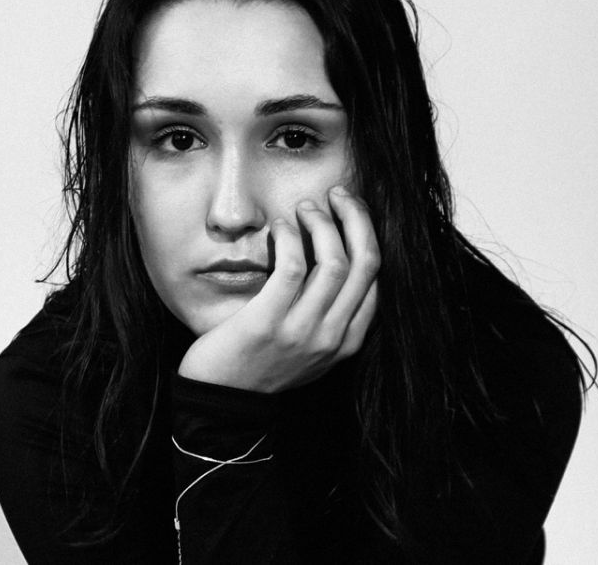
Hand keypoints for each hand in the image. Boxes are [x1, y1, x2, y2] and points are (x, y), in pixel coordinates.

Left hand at [176, 185, 379, 392]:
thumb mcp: (310, 347)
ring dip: (322, 223)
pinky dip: (290, 238)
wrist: (222, 403)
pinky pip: (291, 267)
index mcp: (348, 341)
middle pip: (366, 262)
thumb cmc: (261, 365)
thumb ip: (330, 314)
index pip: (375, 277)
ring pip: (334, 261)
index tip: (351, 211)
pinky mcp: (268, 323)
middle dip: (357, 218)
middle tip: (338, 194)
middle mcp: (332, 337)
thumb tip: (335, 256)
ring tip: (305, 208)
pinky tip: (280, 227)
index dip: (367, 234)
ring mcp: (302, 332)